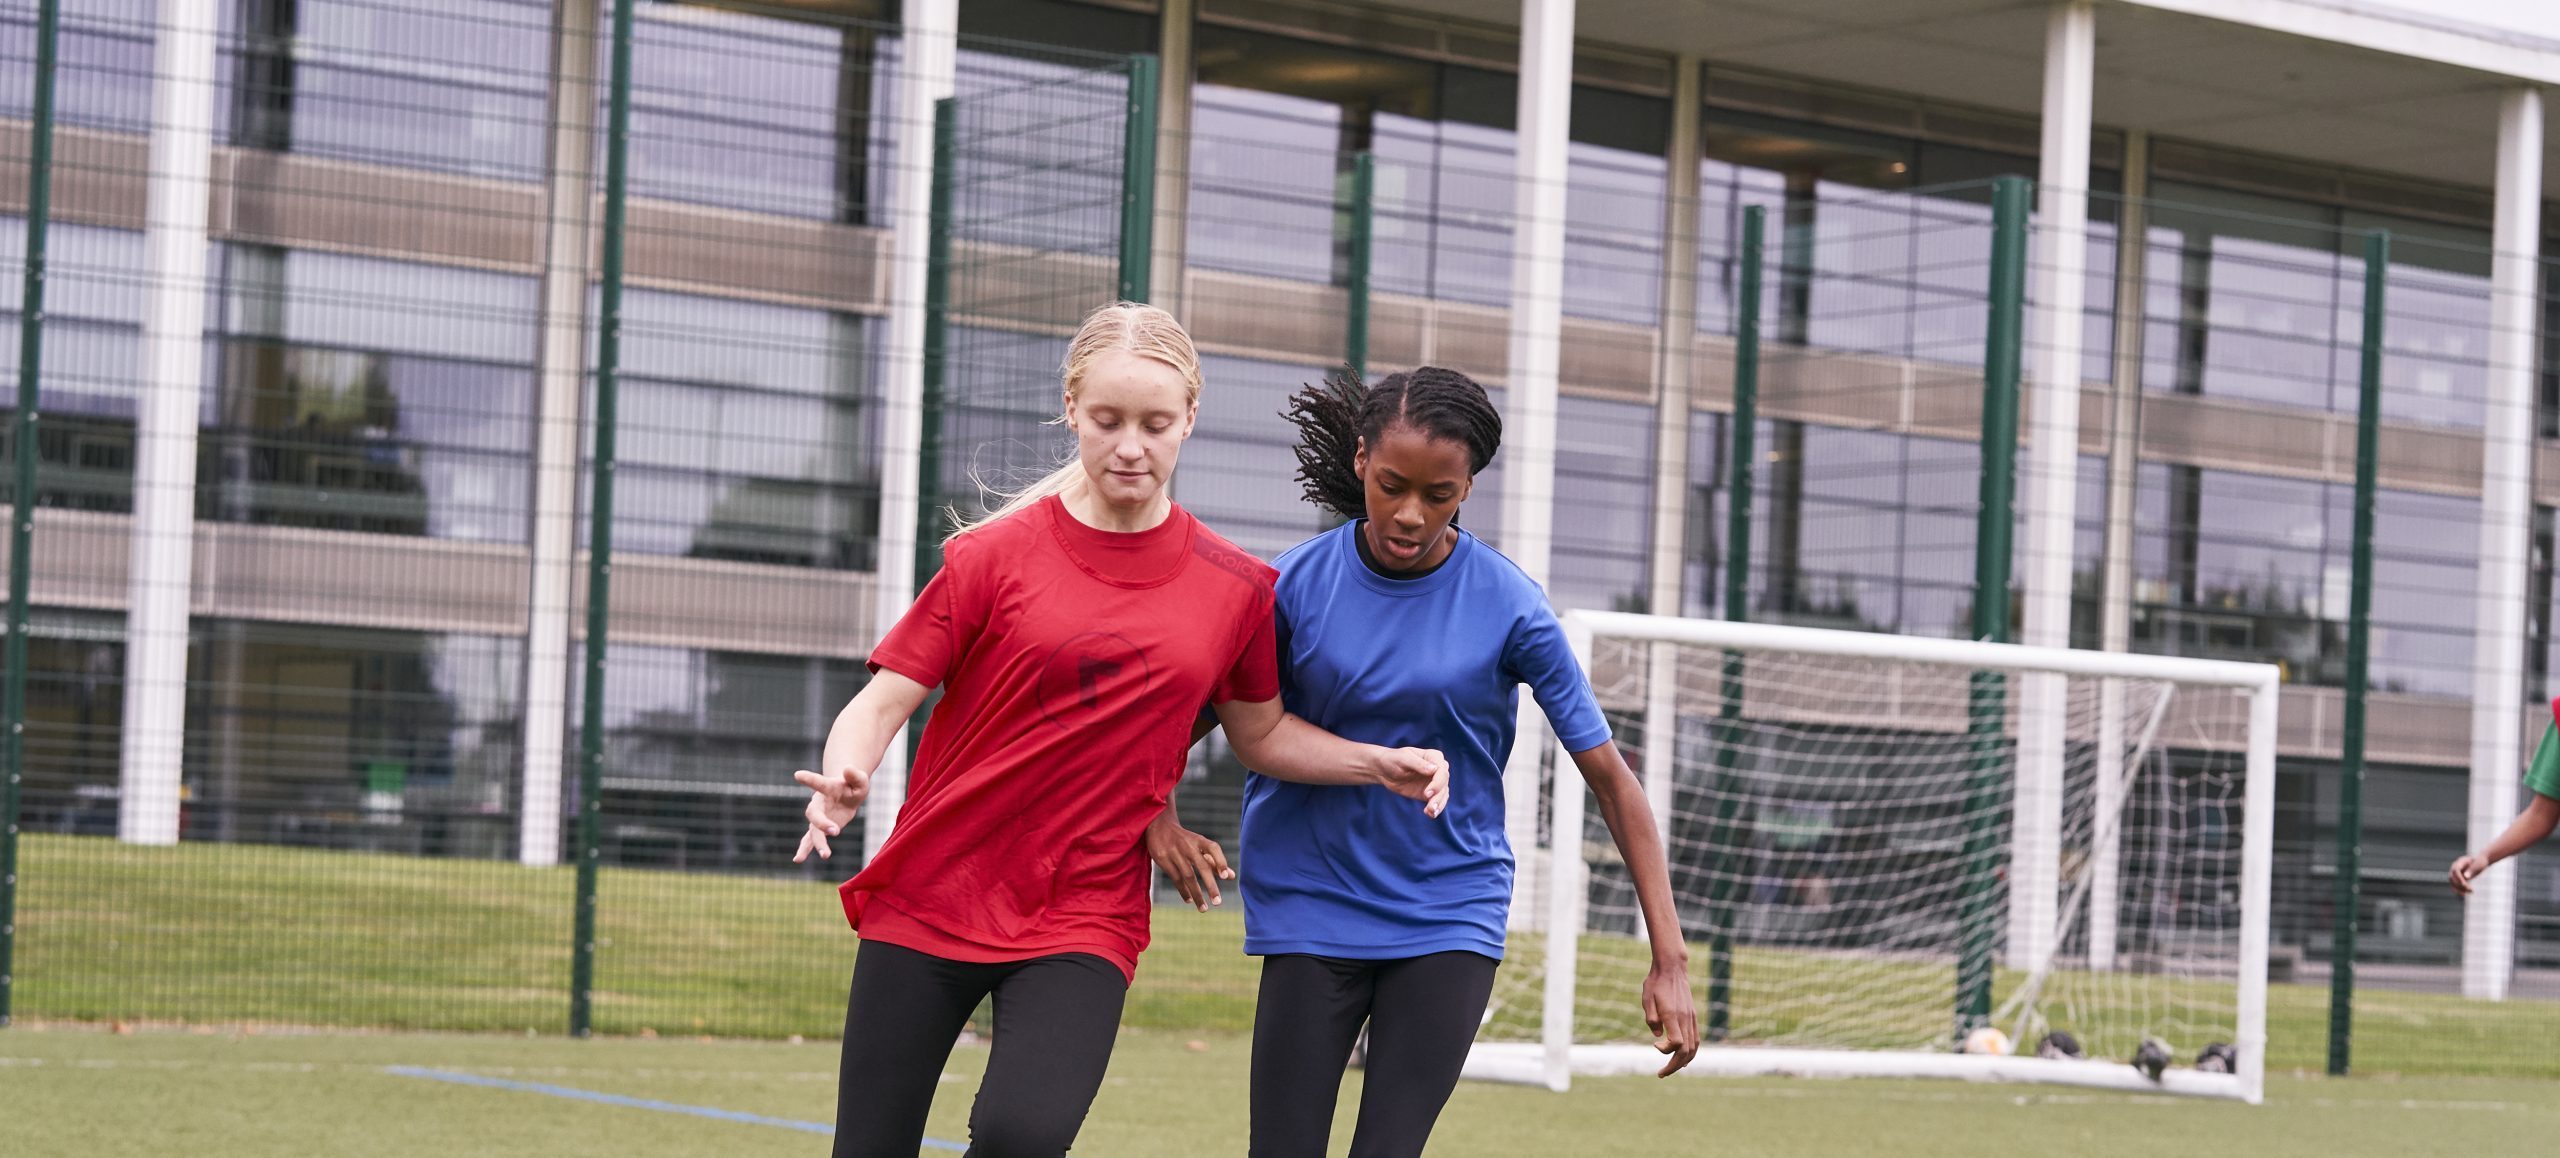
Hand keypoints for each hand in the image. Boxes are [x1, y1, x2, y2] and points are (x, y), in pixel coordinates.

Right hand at [792, 766, 870, 862]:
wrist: (846, 794)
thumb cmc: (853, 786)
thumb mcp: (860, 780)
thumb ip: (856, 775)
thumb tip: (848, 768)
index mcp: (827, 788)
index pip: (818, 782)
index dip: (809, 779)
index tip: (797, 775)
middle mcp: (818, 803)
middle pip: (814, 813)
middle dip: (822, 823)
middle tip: (835, 831)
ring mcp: (818, 817)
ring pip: (813, 830)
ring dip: (818, 843)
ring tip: (825, 855)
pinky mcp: (819, 828)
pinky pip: (810, 840)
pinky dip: (805, 849)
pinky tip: (797, 860)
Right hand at [1144, 808, 1232, 911]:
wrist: (1158, 826)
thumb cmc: (1185, 840)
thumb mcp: (1199, 846)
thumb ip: (1215, 861)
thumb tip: (1231, 877)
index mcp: (1199, 840)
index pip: (1213, 848)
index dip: (1220, 861)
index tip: (1225, 877)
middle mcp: (1188, 845)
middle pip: (1201, 866)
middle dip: (1210, 885)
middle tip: (1218, 902)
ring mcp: (1174, 852)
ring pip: (1188, 876)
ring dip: (1196, 894)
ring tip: (1204, 909)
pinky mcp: (1162, 859)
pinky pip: (1175, 878)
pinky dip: (1183, 890)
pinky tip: (1190, 900)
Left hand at [1368, 747, 1449, 817]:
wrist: (1384, 771)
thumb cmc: (1393, 759)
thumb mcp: (1403, 758)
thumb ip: (1418, 763)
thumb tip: (1434, 769)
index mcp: (1434, 757)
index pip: (1442, 771)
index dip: (1437, 783)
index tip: (1427, 794)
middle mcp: (1438, 769)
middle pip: (1444, 783)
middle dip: (1438, 796)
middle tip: (1430, 807)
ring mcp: (1435, 782)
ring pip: (1443, 794)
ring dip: (1439, 804)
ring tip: (1431, 813)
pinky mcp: (1431, 793)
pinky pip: (1437, 801)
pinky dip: (1436, 809)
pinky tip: (1430, 814)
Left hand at [1643, 957, 1700, 1077]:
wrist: (1672, 968)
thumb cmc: (1656, 982)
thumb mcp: (1647, 999)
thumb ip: (1652, 1019)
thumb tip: (1658, 1038)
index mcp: (1673, 1015)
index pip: (1677, 1043)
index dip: (1666, 1050)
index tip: (1654, 1045)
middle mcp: (1685, 1019)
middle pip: (1686, 1050)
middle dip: (1674, 1066)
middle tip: (1661, 1074)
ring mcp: (1691, 1018)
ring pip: (1694, 1047)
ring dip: (1683, 1062)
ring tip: (1671, 1069)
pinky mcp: (1693, 1017)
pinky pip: (1696, 1039)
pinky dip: (1691, 1052)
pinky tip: (1683, 1058)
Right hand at [2450, 853, 2488, 896]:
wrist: (2481, 861)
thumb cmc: (2480, 862)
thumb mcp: (2478, 865)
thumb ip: (2472, 870)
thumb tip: (2465, 877)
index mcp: (2460, 862)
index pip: (2455, 870)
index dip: (2458, 878)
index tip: (2464, 885)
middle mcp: (2455, 867)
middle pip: (2452, 877)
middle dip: (2459, 885)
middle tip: (2470, 890)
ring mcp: (2456, 873)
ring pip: (2453, 882)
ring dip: (2459, 889)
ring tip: (2470, 892)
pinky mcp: (2459, 878)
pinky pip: (2456, 885)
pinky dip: (2460, 889)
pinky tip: (2466, 893)